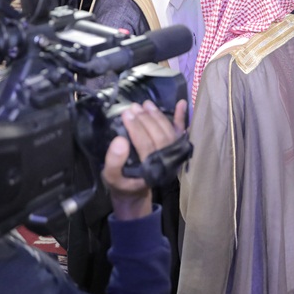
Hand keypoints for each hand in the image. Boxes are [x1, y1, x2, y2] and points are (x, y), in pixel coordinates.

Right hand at [102, 99, 186, 220]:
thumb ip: (113, 162)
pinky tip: (181, 103)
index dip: (136, 128)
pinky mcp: (175, 148)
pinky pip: (179, 132)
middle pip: (159, 137)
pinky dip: (181, 118)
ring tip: (145, 104)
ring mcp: (173, 155)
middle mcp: (166, 162)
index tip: (126, 114)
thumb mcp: (112, 177)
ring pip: (169, 132)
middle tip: (133, 107)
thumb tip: (120, 141)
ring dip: (158, 116)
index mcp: (150, 170)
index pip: (146, 145)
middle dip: (146, 120)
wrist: (136, 189)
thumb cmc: (122, 182)